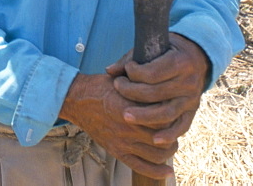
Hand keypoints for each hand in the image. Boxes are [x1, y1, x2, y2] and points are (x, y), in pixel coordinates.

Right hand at [59, 34, 208, 178]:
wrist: (77, 101)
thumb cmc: (100, 87)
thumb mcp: (122, 80)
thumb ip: (141, 87)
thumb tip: (164, 86)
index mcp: (129, 107)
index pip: (161, 115)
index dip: (172, 114)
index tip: (175, 110)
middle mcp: (127, 127)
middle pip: (163, 136)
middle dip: (173, 133)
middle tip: (175, 128)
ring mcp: (122, 142)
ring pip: (156, 153)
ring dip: (168, 150)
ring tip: (171, 144)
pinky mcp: (117, 151)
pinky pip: (141, 167)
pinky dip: (157, 171)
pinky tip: (168, 170)